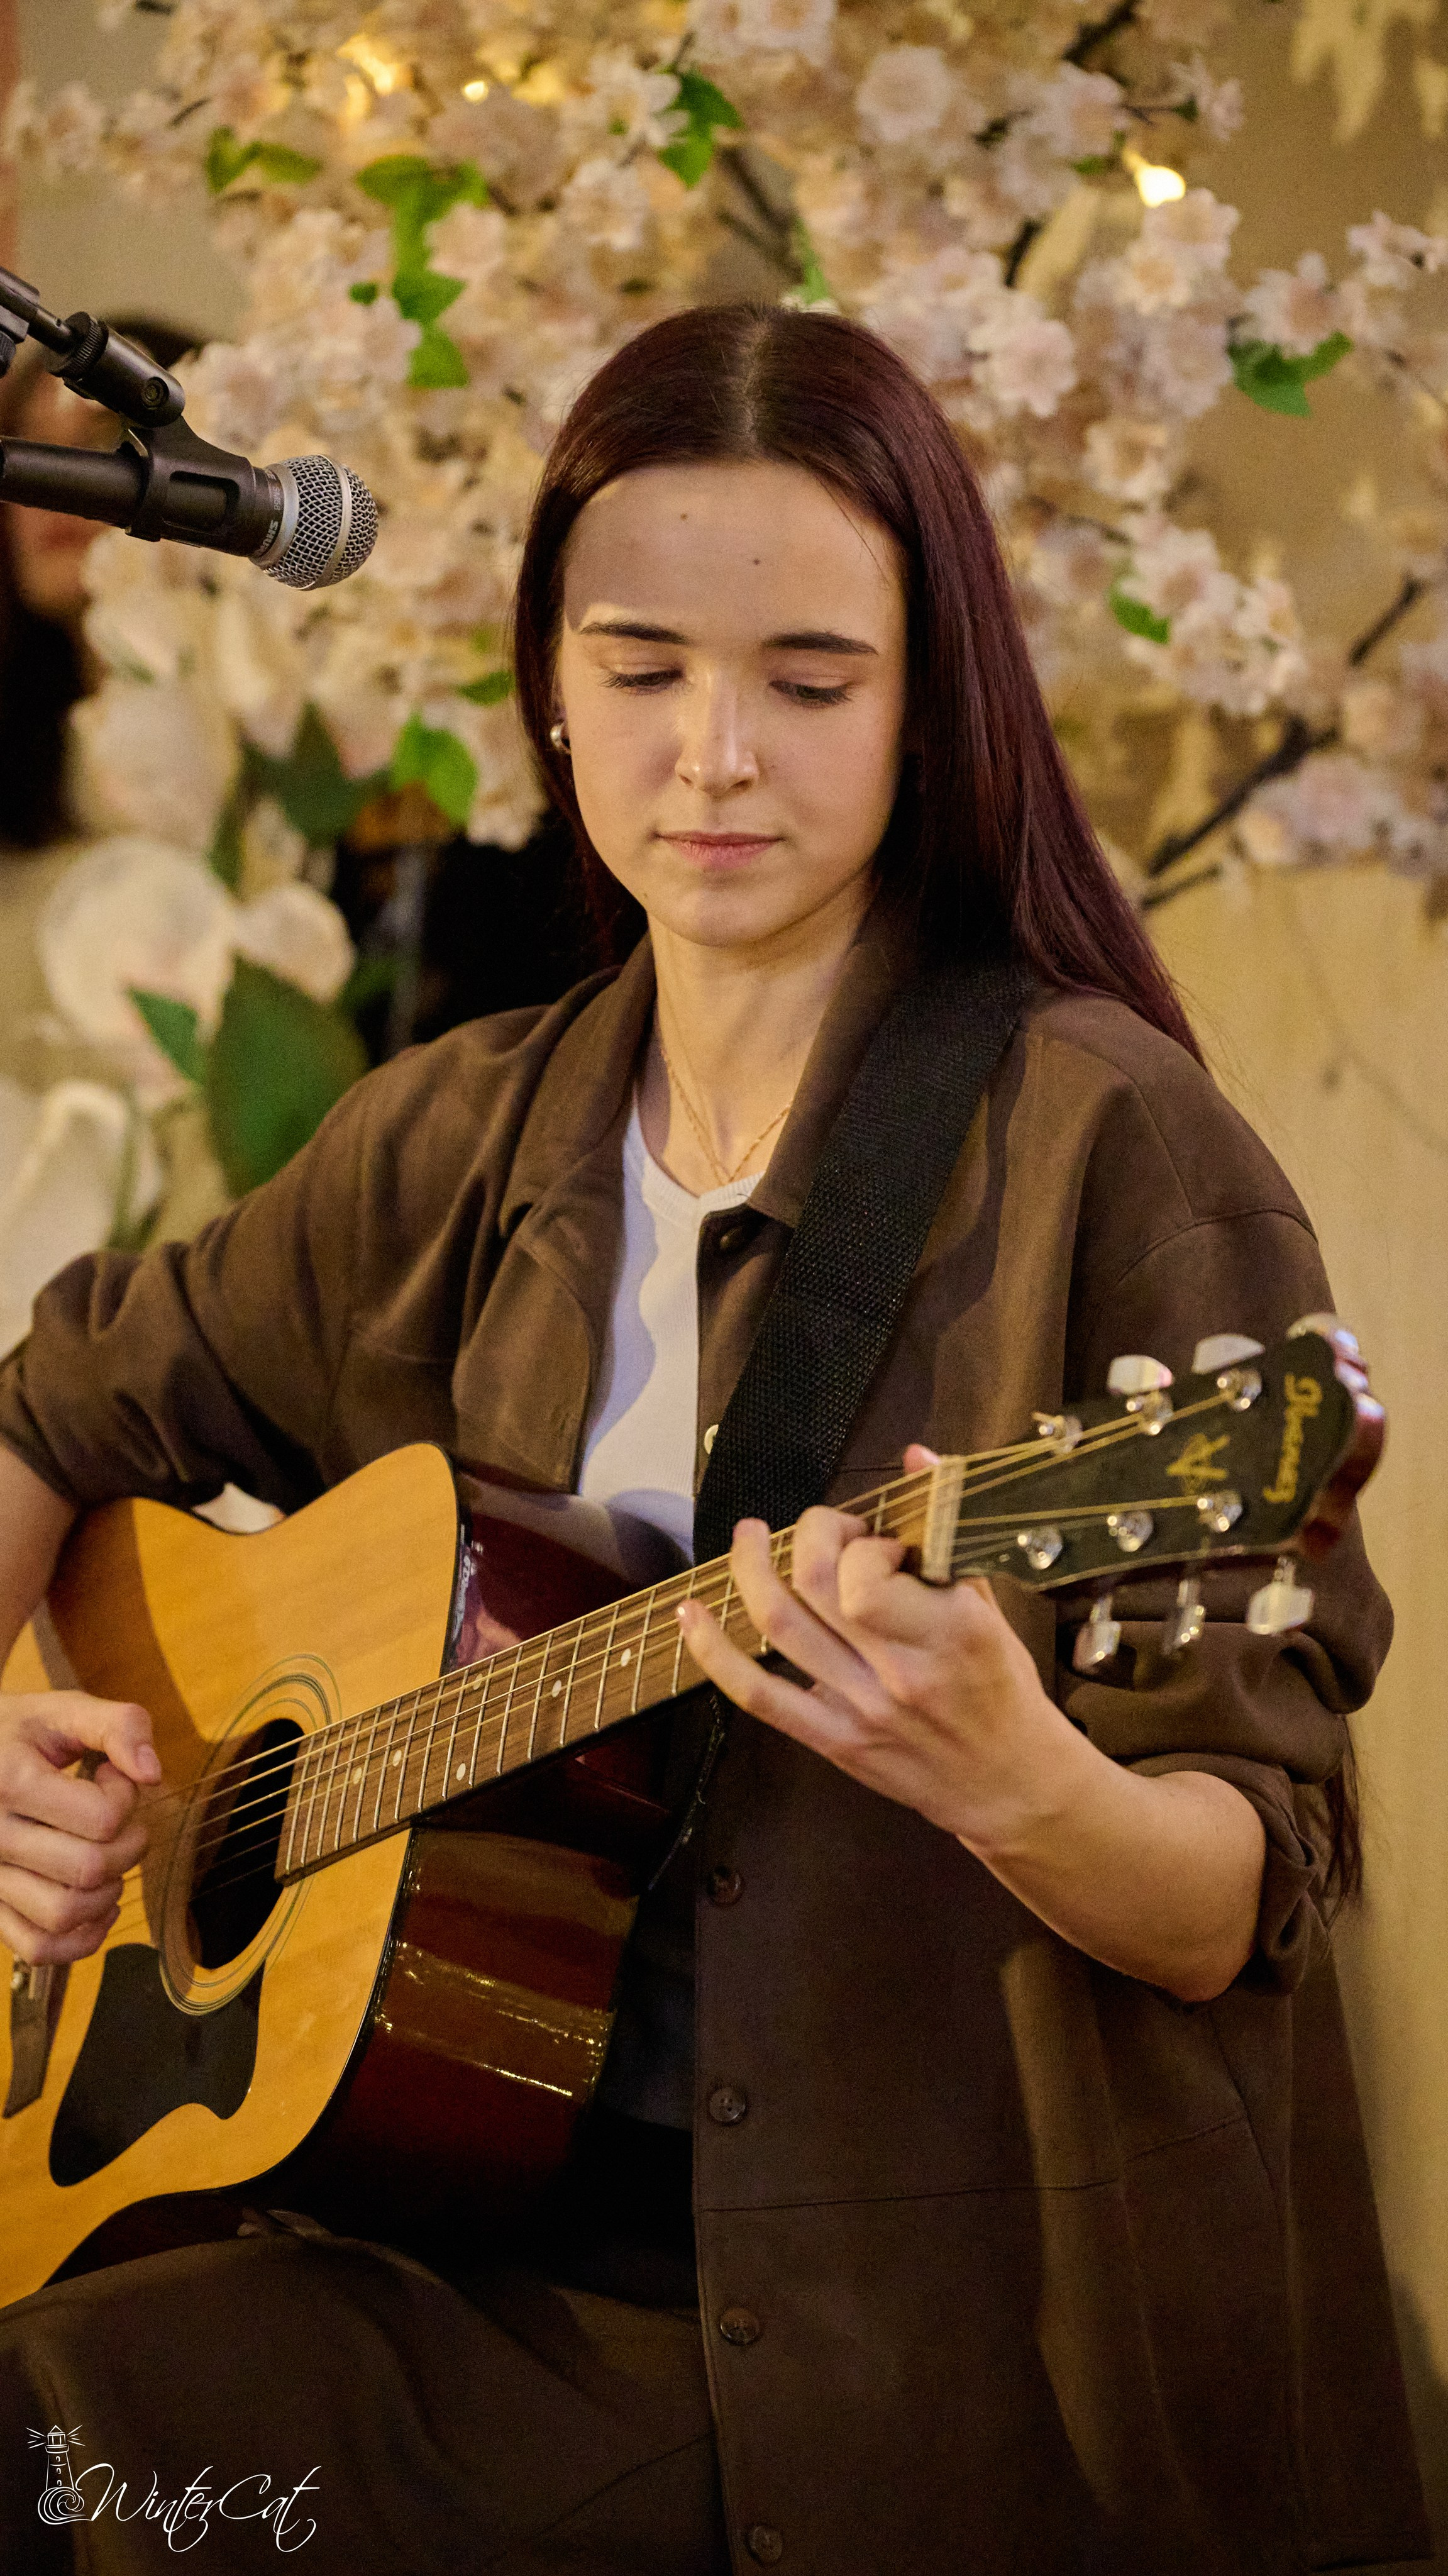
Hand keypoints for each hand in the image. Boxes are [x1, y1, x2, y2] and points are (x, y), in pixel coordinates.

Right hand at [0, 1692, 159, 1964]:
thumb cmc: (15, 1734)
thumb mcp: (61, 1710)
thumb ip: (118, 1726)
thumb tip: (152, 1773)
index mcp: (10, 1783)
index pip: (101, 1818)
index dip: (126, 1798)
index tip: (112, 1778)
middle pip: (89, 1869)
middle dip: (127, 1845)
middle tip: (121, 1821)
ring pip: (63, 1915)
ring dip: (106, 1892)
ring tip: (106, 1858)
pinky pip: (36, 1947)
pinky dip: (78, 1939)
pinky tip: (98, 1907)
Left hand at [677, 1445, 1268, 1999]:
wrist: (1011, 1785)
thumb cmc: (1004, 1689)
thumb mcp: (993, 1606)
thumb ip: (948, 1534)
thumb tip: (916, 1455)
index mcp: (949, 1631)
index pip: (871, 1572)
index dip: (859, 1540)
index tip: (876, 1535)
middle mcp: (900, 1670)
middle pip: (818, 1586)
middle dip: (807, 1537)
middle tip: (822, 1528)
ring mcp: (861, 1709)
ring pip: (780, 1627)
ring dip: (749, 1570)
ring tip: (747, 1537)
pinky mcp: (834, 1741)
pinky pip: (758, 1695)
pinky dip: (714, 1653)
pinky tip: (692, 1615)